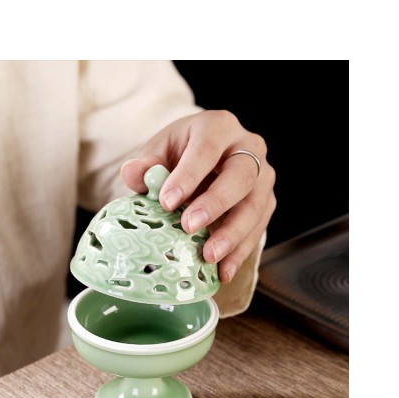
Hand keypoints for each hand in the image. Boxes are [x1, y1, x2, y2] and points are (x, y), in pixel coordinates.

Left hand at [121, 110, 275, 282]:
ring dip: (232, 234)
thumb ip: (146, 163)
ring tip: (209, 256)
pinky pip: (257, 229)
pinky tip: (223, 270)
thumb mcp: (160, 151)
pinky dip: (240, 252)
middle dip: (215, 204)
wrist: (205, 161)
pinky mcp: (266, 203)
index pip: (207, 148)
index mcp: (219, 127)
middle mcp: (249, 147)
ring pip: (254, 206)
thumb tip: (132, 173)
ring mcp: (262, 177)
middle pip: (240, 176)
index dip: (188, 175)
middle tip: (190, 227)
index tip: (167, 202)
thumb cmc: (181, 154)